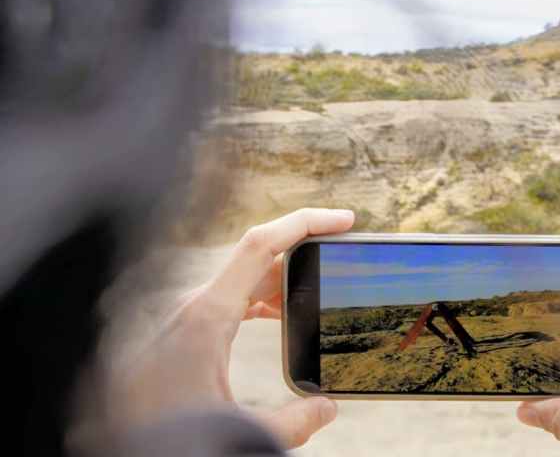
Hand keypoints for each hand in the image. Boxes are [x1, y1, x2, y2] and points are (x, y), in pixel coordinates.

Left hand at [105, 208, 353, 448]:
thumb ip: (291, 422)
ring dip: (287, 278)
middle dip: (306, 251)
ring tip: (323, 287)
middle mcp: (198, 305)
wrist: (119, 444)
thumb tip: (327, 408)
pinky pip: (235, 297)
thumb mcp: (237, 430)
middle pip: (262, 258)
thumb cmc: (166, 433)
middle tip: (346, 253)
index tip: (345, 220)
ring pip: (248, 278)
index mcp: (209, 313)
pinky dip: (265, 296)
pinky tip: (282, 312)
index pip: (263, 244)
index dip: (306, 222)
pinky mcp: (189, 329)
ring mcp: (191, 314)